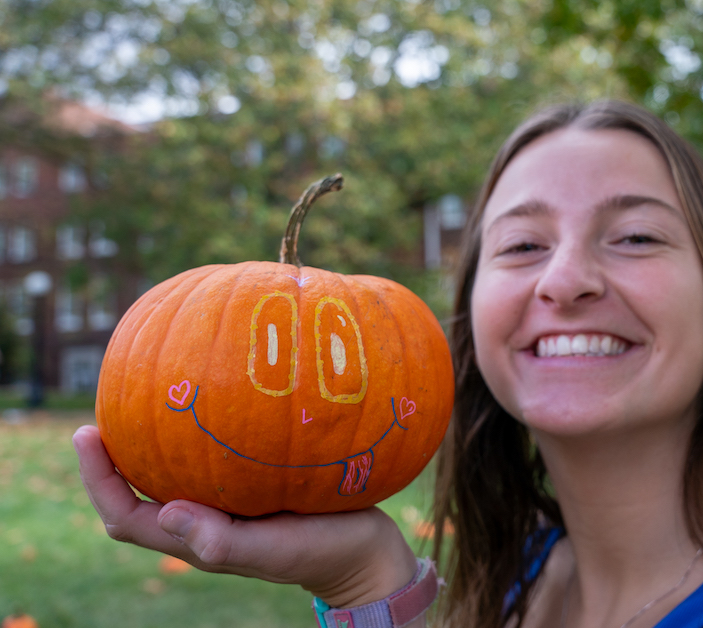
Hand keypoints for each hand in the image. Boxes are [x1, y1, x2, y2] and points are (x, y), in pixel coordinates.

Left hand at [73, 425, 416, 606]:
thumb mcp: (275, 549)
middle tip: (107, 405)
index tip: (86, 432)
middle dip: (114, 457)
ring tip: (149, 397)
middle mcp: (204, 523)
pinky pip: (209, 463)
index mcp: (198, 541)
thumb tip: (166, 513)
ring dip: (150, 445)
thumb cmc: (322, 552)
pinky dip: (196, 438)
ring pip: (171, 476)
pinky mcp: (252, 491)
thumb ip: (223, 541)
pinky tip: (214, 403)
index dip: (97, 479)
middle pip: (136, 495)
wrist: (367, 553)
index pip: (124, 516)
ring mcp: (227, 508)